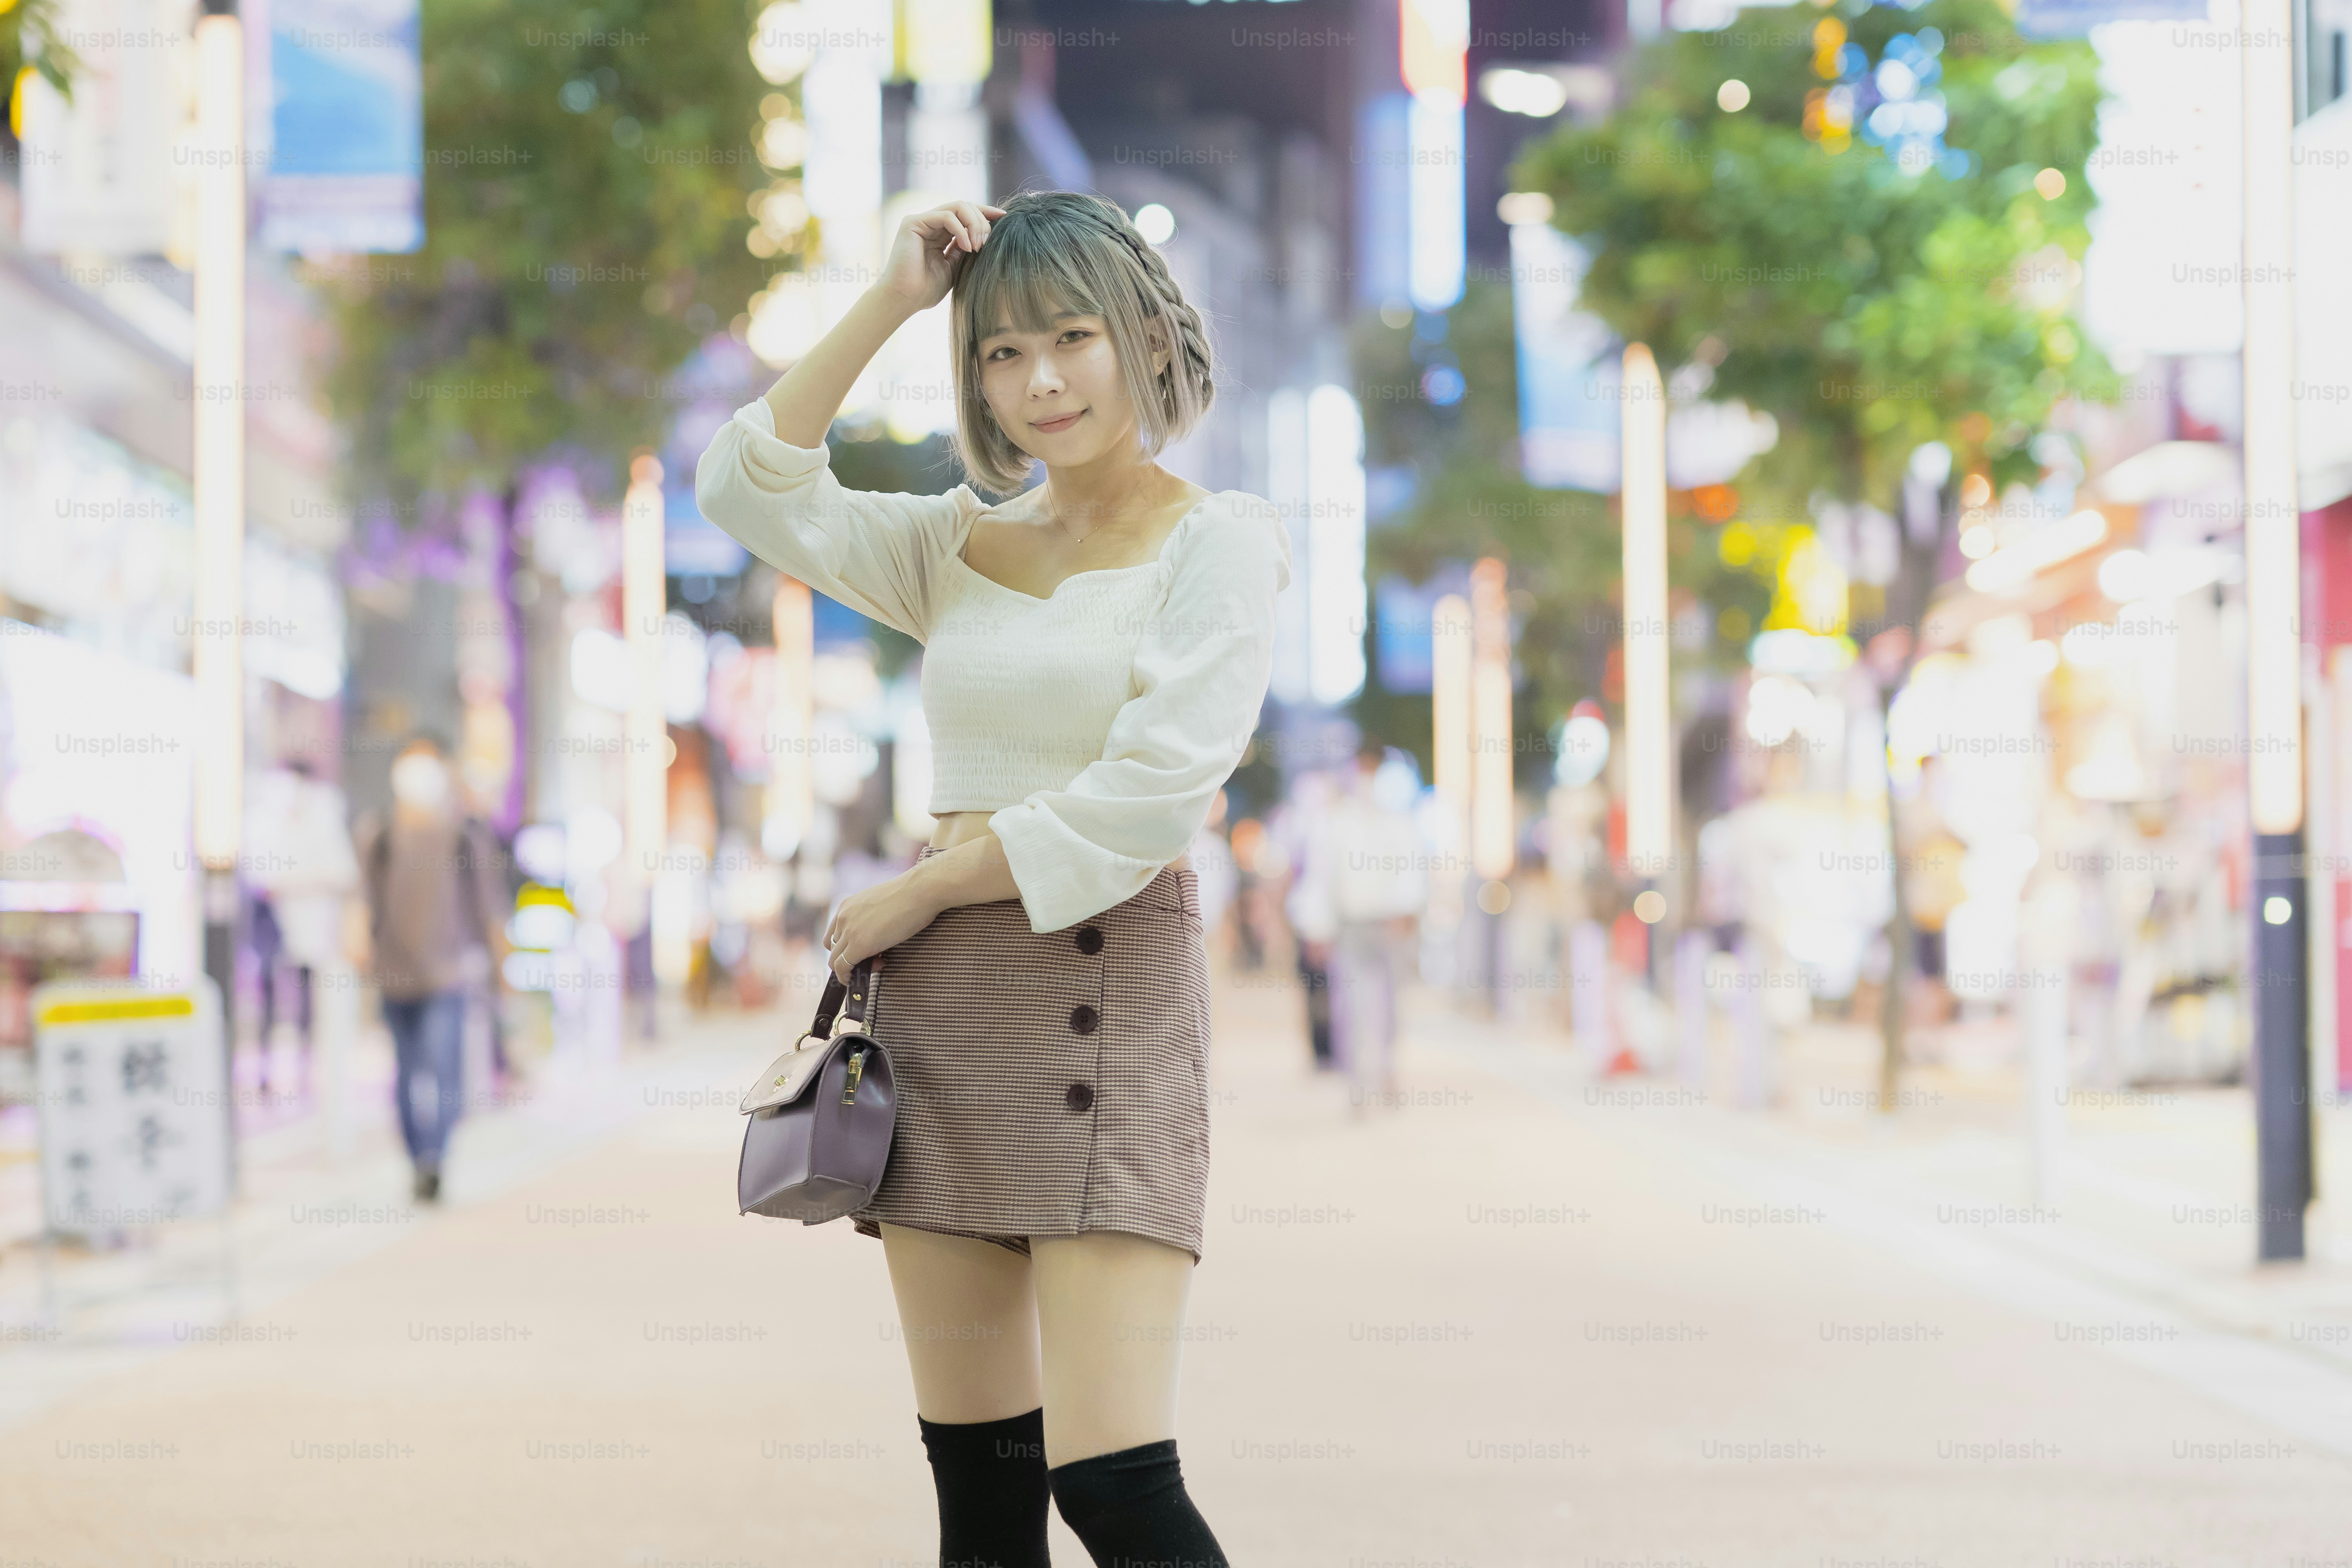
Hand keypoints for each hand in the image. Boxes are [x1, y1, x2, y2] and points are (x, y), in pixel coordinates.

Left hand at [822, 870, 942, 980]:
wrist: (920, 890)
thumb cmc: (910, 895)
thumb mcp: (881, 905)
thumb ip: (871, 919)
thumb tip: (875, 935)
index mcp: (847, 905)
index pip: (834, 934)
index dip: (846, 947)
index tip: (866, 950)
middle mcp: (843, 917)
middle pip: (834, 948)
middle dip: (850, 958)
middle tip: (875, 959)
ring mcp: (849, 931)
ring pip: (835, 959)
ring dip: (851, 968)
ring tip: (876, 964)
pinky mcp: (859, 945)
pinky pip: (842, 968)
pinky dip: (846, 977)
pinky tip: (856, 979)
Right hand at [877, 200, 1006, 311]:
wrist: (904, 299)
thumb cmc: (925, 289)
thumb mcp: (954, 268)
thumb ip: (965, 249)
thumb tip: (985, 235)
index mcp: (939, 233)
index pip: (965, 214)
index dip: (985, 214)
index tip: (1004, 219)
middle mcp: (930, 223)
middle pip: (964, 207)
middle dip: (982, 221)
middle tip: (987, 243)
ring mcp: (921, 221)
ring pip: (957, 206)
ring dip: (974, 224)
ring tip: (978, 246)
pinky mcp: (913, 222)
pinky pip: (946, 215)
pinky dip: (961, 229)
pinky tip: (967, 247)